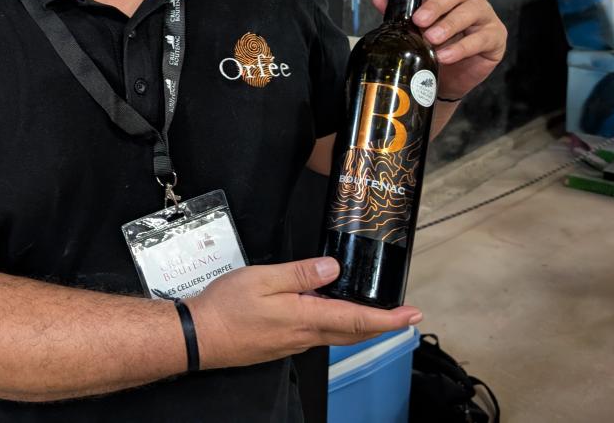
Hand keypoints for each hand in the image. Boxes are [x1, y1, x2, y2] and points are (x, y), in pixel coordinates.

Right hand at [186, 257, 421, 369]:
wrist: (199, 337)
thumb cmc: (225, 307)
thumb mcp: (261, 278)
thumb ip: (299, 274)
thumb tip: (332, 269)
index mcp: (304, 317)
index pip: (357, 319)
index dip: (389, 319)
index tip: (413, 316)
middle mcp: (304, 335)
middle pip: (352, 331)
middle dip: (381, 324)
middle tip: (402, 314)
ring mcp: (293, 342)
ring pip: (336, 334)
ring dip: (358, 323)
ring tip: (371, 308)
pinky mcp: (282, 344)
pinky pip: (317, 334)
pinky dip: (334, 324)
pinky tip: (327, 310)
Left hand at [372, 0, 506, 99]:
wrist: (450, 77)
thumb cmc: (436, 46)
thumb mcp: (415, 28)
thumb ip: (399, 12)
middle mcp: (469, 0)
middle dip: (436, 4)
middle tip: (419, 20)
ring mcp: (485, 17)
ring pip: (470, 13)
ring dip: (448, 26)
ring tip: (431, 39)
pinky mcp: (495, 37)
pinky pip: (480, 39)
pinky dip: (460, 48)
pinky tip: (445, 56)